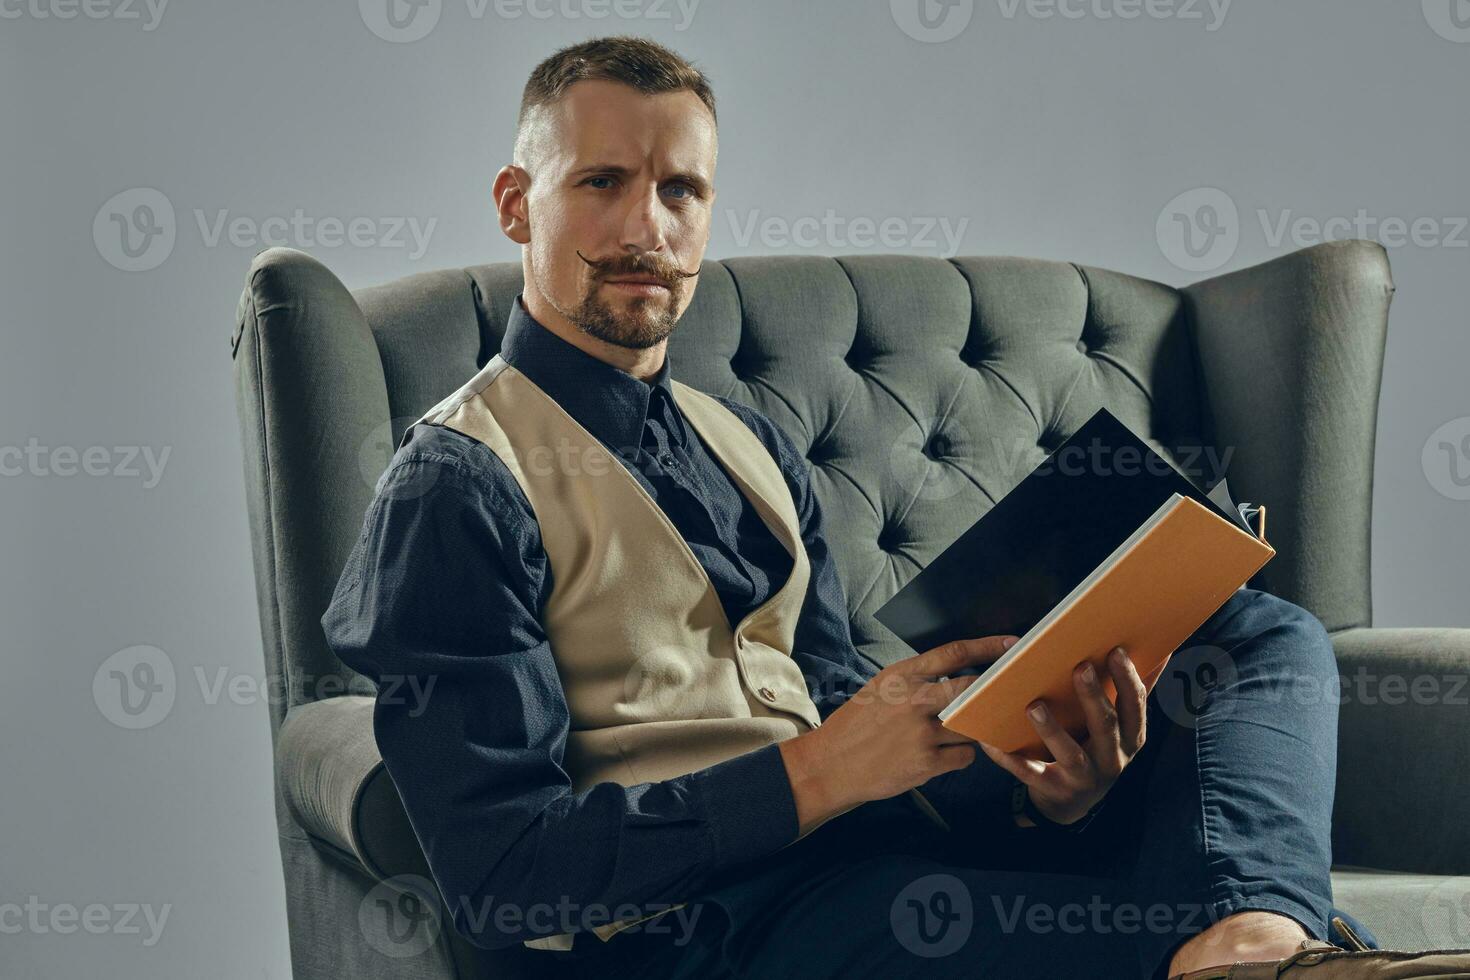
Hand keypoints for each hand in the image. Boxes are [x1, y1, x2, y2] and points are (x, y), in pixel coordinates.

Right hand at [779, 634, 1017, 834]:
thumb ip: (914, 680)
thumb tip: (953, 673)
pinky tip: (941, 756)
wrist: (830, 765)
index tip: (1011, 645)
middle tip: (1005, 691)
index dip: (987, 647)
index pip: (953, 653)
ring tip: (951, 733)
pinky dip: (960, 756)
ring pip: (970, 725)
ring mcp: (921, 734)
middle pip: (971, 687)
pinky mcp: (925, 764)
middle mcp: (912, 701)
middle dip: (991, 689)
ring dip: (970, 729)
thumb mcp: (878, 689)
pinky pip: (964, 756)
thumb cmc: (855, 726)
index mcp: (900, 676)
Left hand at [978, 646, 1146, 825]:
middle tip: (1079, 667)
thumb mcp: (1122, 726)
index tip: (1115, 650)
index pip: (1136, 706)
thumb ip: (1134, 691)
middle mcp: (1112, 760)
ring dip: (1051, 730)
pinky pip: (1029, 773)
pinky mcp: (1053, 790)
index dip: (1128, 679)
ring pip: (1069, 754)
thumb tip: (1162, 650)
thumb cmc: (1097, 749)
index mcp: (1131, 738)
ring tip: (1033, 705)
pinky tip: (992, 743)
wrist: (1071, 802)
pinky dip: (1010, 758)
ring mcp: (1082, 778)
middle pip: (1106, 727)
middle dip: (1093, 697)